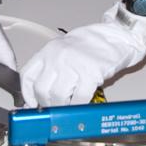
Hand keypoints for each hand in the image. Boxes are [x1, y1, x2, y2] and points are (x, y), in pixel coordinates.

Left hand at [20, 3, 145, 106]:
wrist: (117, 36)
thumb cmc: (91, 45)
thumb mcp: (64, 50)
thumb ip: (51, 69)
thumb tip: (41, 94)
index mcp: (49, 51)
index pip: (28, 77)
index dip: (28, 95)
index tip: (32, 105)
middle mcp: (58, 57)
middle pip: (42, 90)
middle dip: (47, 104)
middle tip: (54, 108)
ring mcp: (74, 65)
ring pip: (58, 96)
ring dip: (63, 107)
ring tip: (68, 107)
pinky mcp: (91, 73)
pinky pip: (79, 98)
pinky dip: (78, 106)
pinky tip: (81, 105)